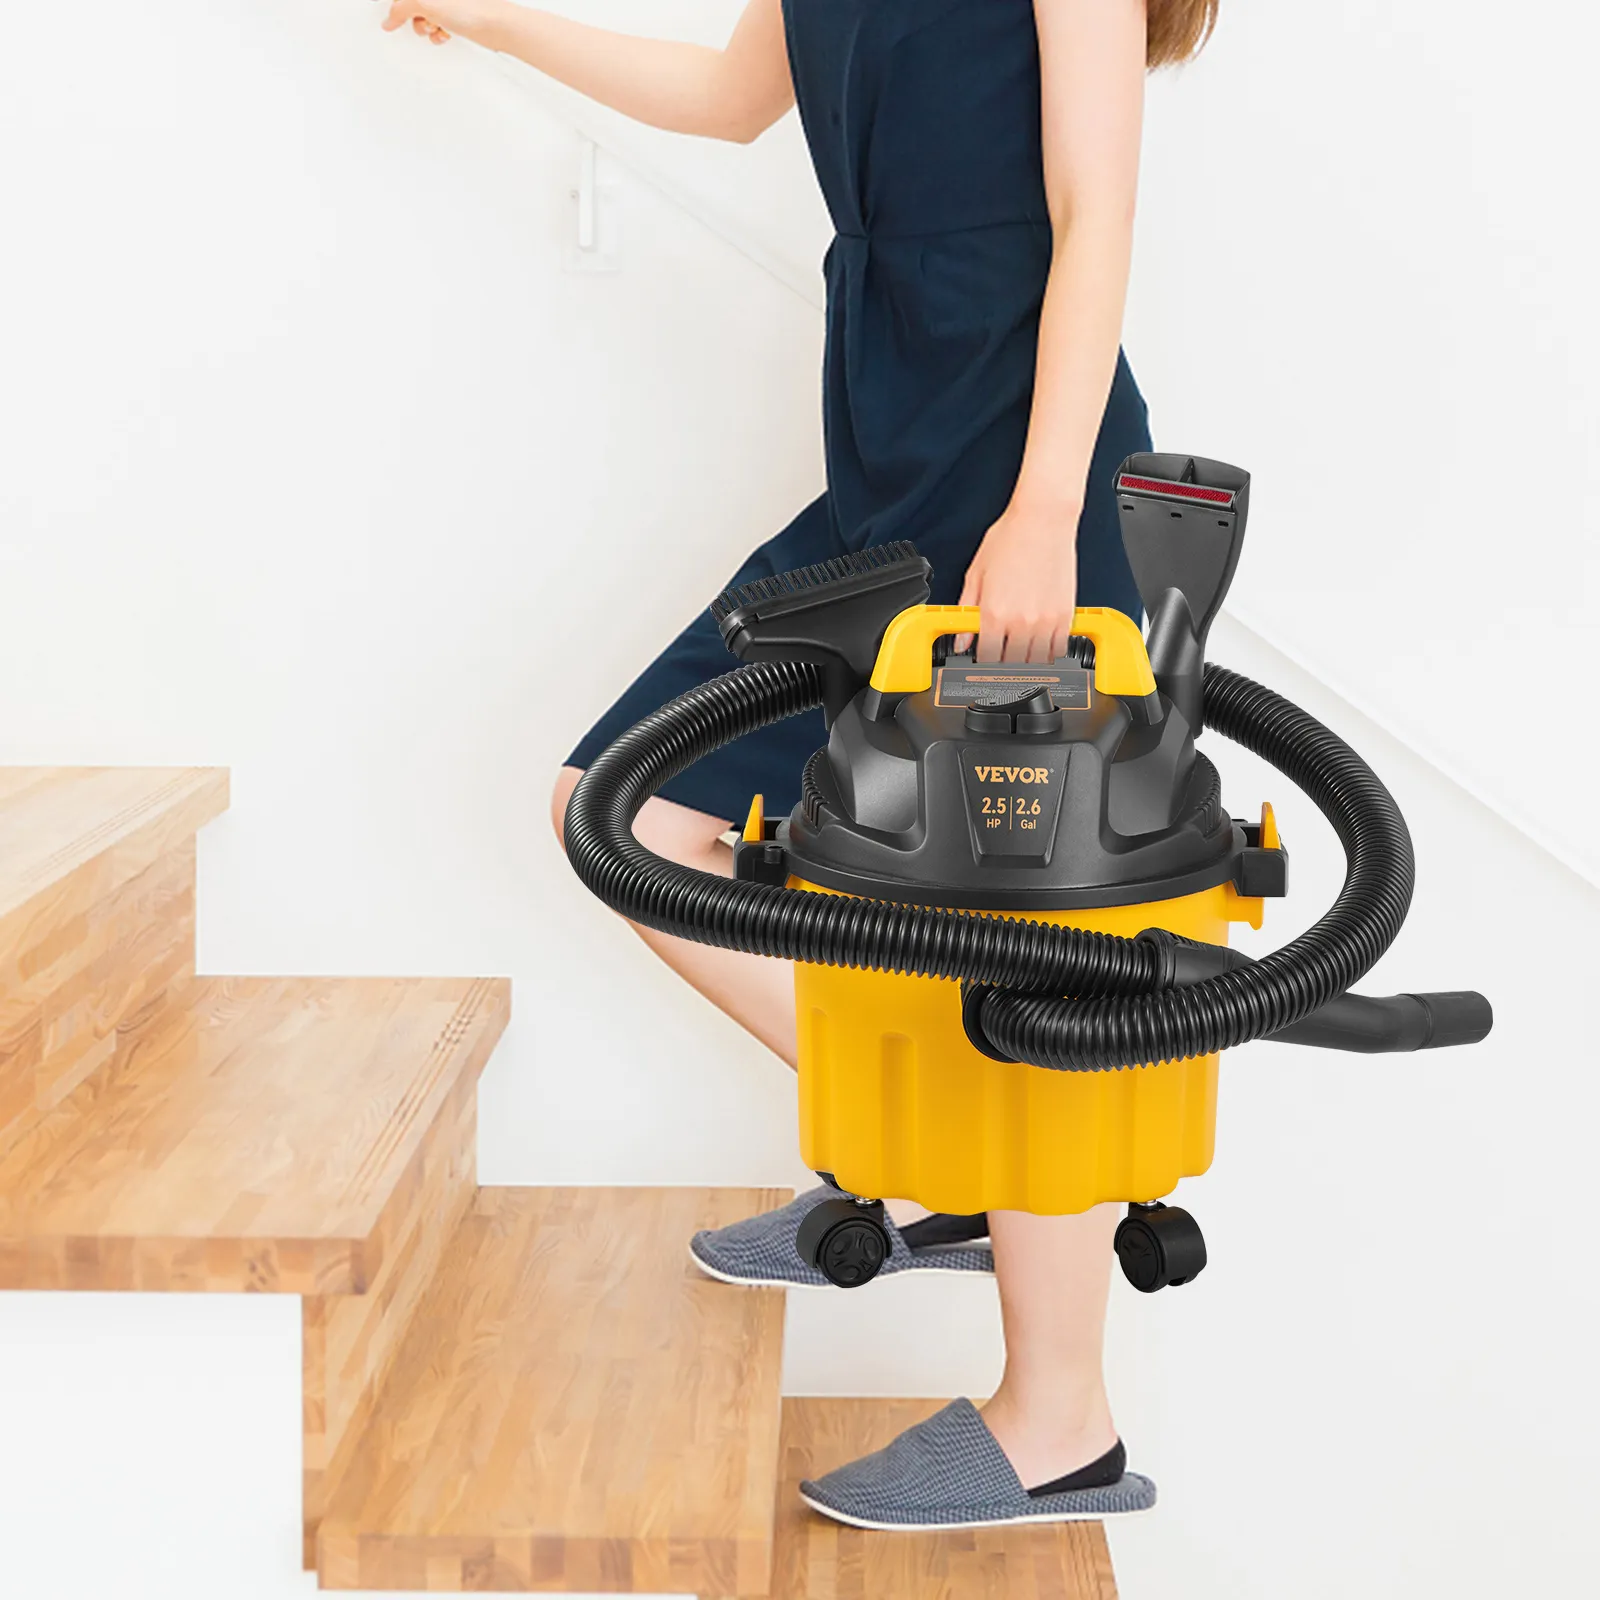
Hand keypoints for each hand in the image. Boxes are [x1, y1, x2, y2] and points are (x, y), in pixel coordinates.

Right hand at [381, 0, 504, 46]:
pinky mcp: (459, 17)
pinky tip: (445, 35)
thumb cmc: (470, 8)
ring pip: (426, 17)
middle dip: (415, 16)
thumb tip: (389, 19)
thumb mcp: (426, 3)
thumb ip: (402, 8)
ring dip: (428, 27)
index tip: (395, 19)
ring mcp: (450, 4)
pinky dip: (439, 33)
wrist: (498, 25)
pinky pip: (440, 26)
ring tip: (438, 28)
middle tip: (425, 22)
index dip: (400, 8)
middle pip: (415, 6)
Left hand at [956, 496, 1079, 662]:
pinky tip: (1041, 641)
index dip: (982, 657)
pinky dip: (1048, 651)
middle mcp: (1020, 621)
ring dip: (1026, 657)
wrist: (1044, 520)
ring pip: (1035, 660)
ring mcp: (1045, 622)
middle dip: (1003, 658)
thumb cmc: (1010, 537)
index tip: (983, 652)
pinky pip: (1058, 649)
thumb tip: (961, 639)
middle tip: (1002, 647)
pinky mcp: (1065, 616)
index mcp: (994, 613)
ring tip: (1020, 645)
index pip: (986, 656)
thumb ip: (967, 610)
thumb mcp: (976, 573)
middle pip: (1010, 662)